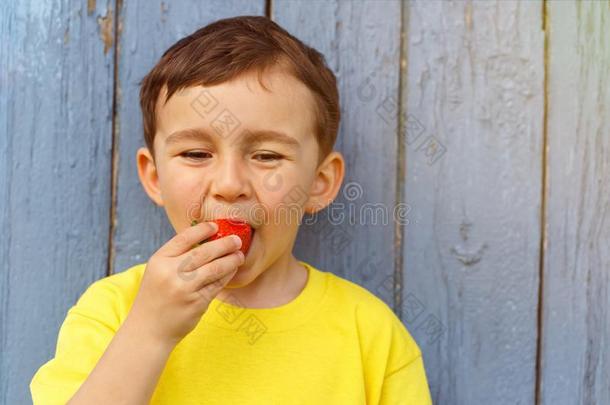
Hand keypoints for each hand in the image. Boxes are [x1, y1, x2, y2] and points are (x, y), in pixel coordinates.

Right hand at [126, 221, 244, 345]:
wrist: (148, 331)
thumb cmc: (155, 298)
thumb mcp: (157, 272)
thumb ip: (176, 257)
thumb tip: (206, 241)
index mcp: (159, 260)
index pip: (184, 238)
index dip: (202, 230)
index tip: (215, 226)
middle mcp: (171, 273)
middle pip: (203, 252)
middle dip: (223, 244)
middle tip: (236, 240)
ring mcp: (184, 288)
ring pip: (214, 268)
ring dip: (230, 260)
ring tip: (239, 255)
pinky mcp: (197, 302)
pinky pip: (217, 285)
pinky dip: (227, 275)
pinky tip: (232, 270)